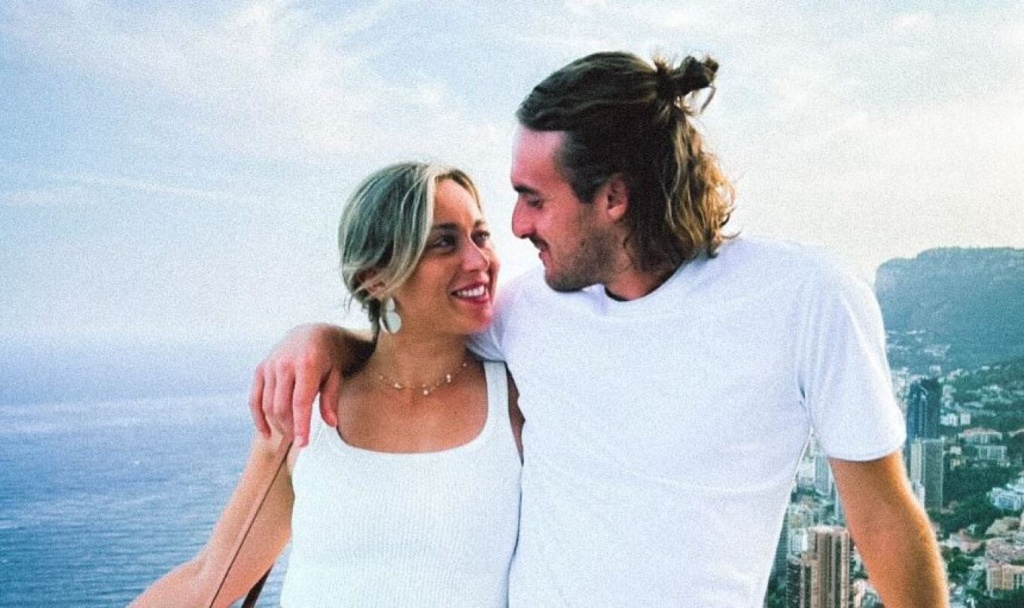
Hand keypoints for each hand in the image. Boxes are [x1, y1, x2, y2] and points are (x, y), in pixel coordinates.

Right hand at [249, 324, 344, 446]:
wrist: (310, 334)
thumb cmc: (326, 358)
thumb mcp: (335, 375)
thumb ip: (331, 399)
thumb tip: (331, 423)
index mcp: (306, 364)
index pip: (300, 402)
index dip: (301, 425)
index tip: (302, 443)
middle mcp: (284, 364)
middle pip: (281, 407)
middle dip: (290, 428)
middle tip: (299, 438)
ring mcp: (269, 366)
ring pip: (268, 406)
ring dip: (277, 424)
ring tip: (289, 432)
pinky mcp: (260, 370)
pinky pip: (255, 399)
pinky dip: (258, 418)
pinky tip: (267, 433)